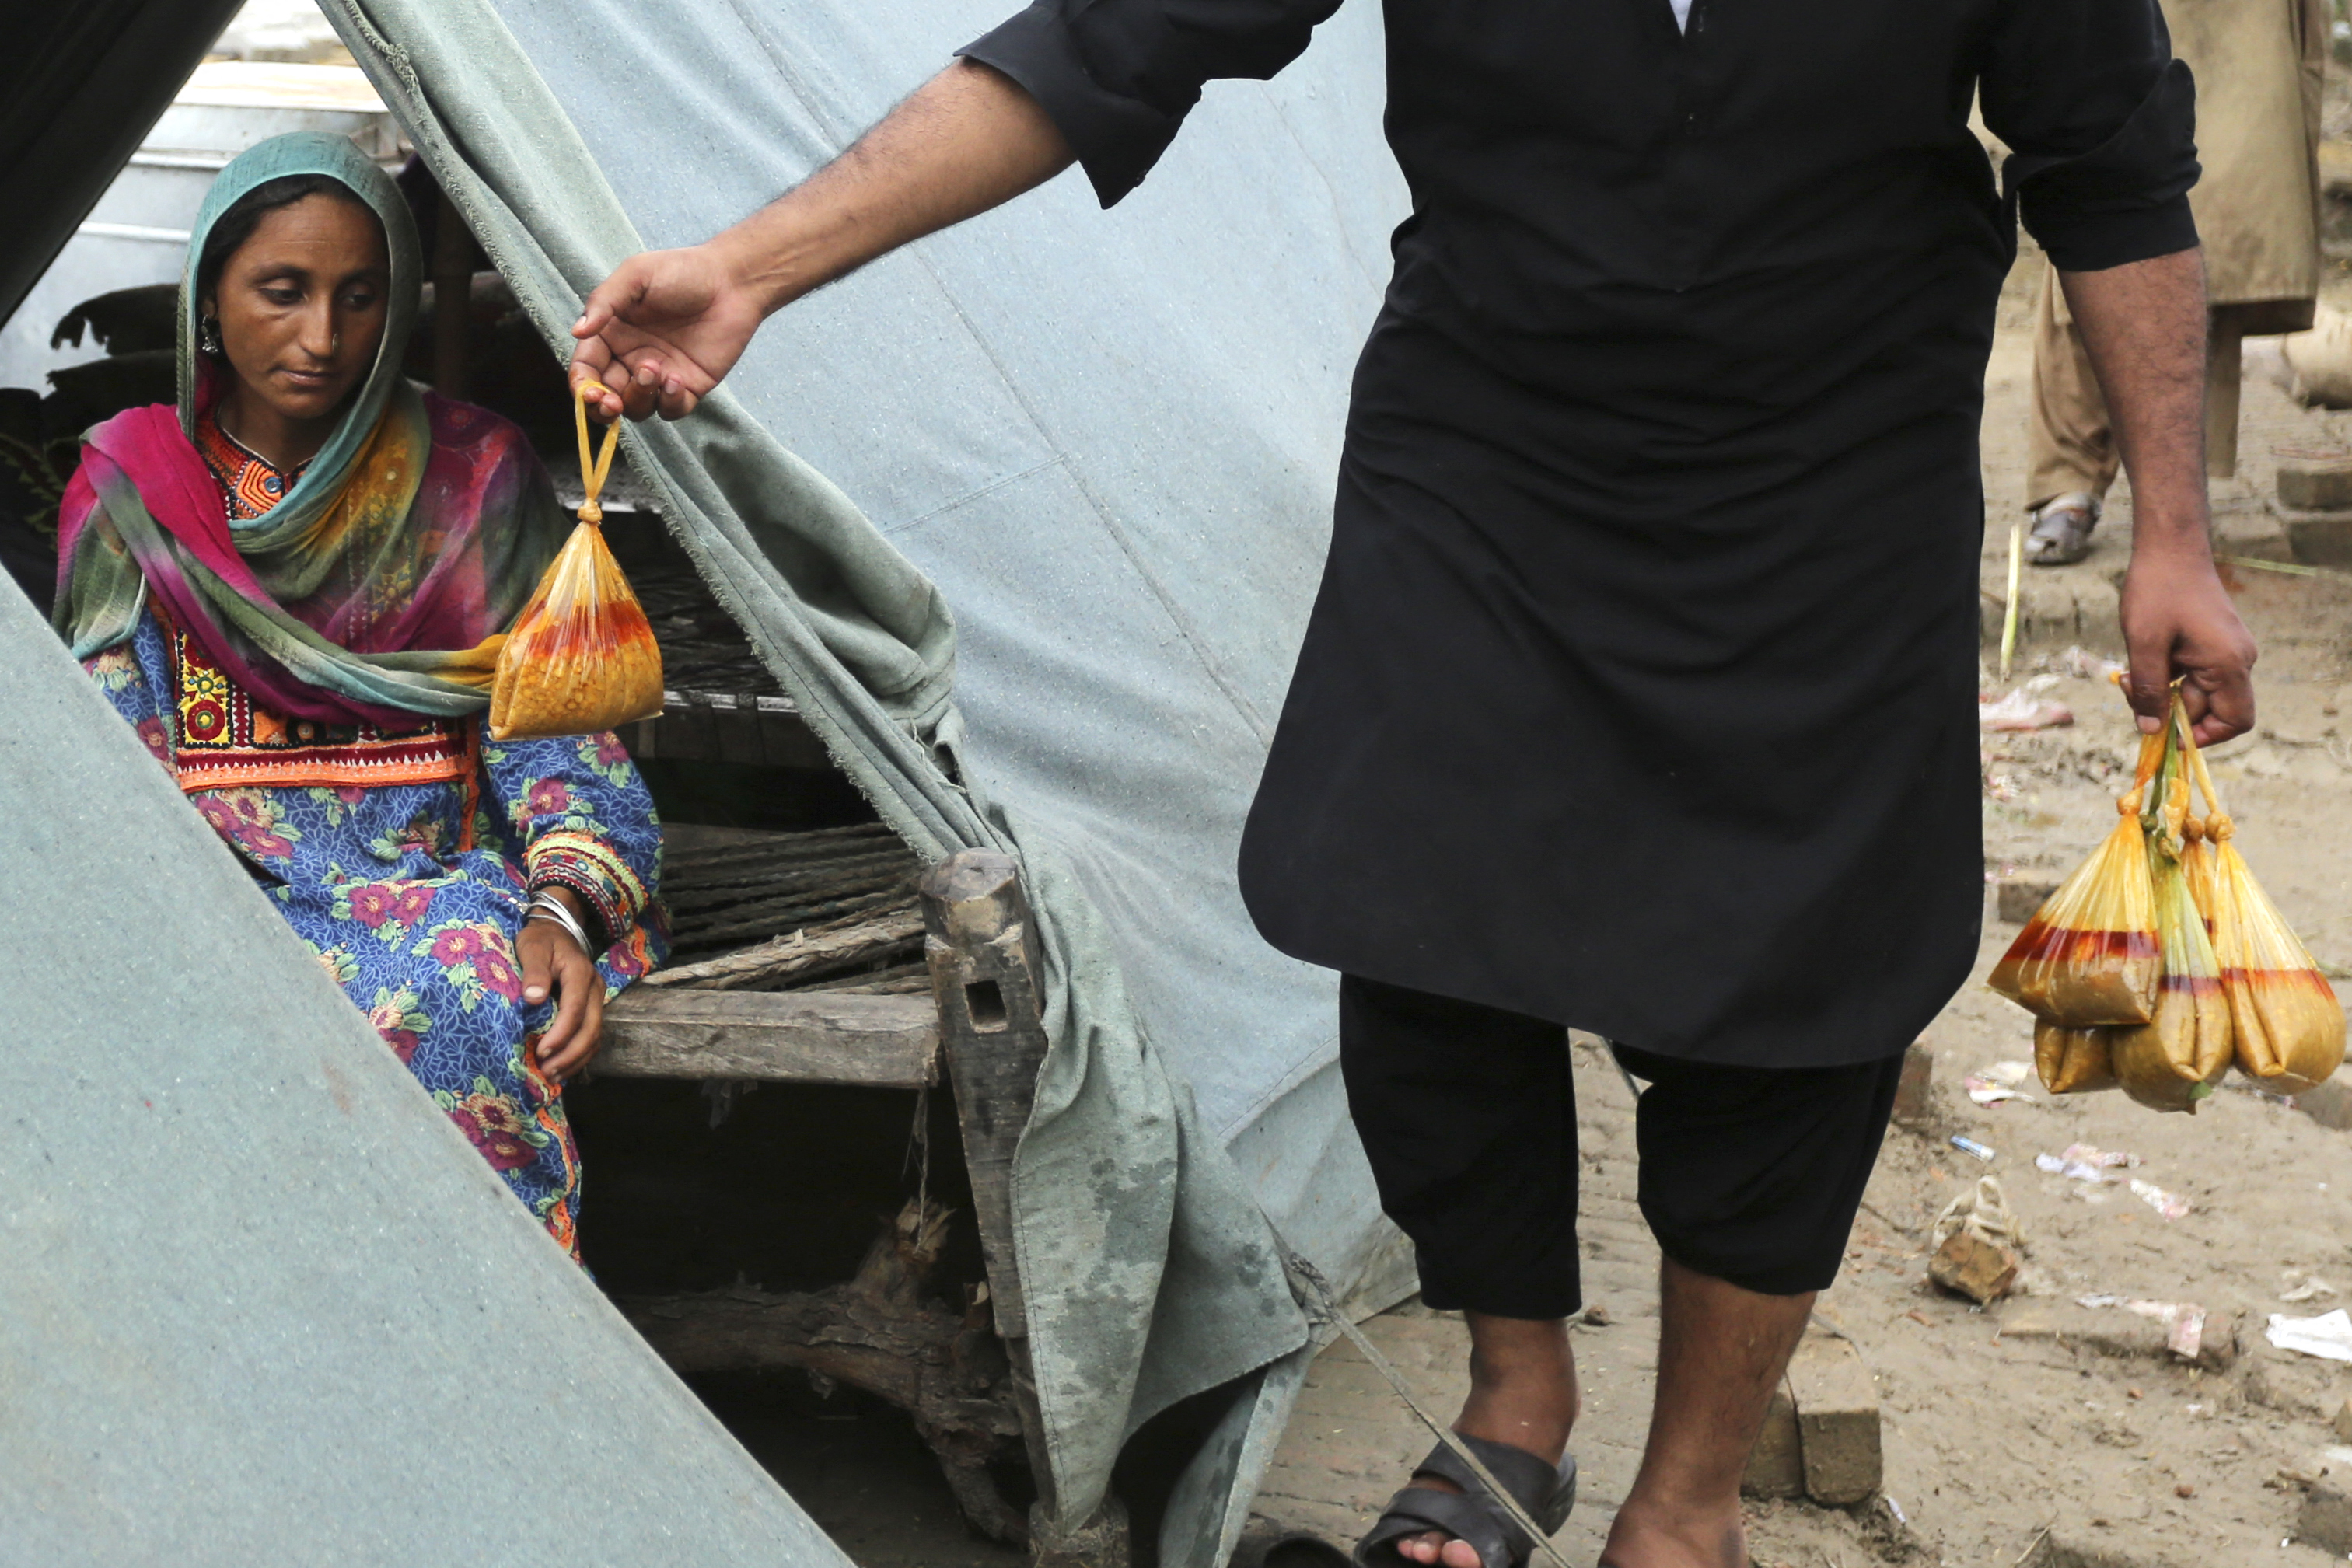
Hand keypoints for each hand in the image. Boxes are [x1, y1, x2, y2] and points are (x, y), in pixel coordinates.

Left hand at [516, 890, 604, 1081]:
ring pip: (595, 1036)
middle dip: (570, 1054)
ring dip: (576, 1059)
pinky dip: (579, 1055)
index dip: (561, 1034)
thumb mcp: (532, 947)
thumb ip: (534, 970)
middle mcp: (595, 989)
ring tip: (553, 1076)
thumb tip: (533, 997)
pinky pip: (591, 1036)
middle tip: (547, 1072)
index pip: (575, 1010)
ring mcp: (596, 999)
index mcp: (580, 973)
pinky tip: (562, 1068)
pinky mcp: (592, 1008)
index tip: (541, 1052)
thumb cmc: (541, 940)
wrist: (556, 931)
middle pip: (591, 1029)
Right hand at [569, 243, 764, 421]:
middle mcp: (631, 358)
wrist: (731, 281)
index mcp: (611, 334)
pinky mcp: (688, 387)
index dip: (582, 385)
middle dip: (603, 407)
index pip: (586, 368)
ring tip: (654, 369)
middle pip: (606, 397)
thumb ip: (604, 302)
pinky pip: (671, 410)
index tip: (589, 392)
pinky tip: (677, 379)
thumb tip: (577, 331)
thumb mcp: (635, 276)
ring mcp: (660, 376)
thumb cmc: (681, 270)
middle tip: (610, 403)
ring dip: (639, 397)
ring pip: (637, 408)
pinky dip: (670, 402)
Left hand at [2118, 543, 2256, 746]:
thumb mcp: (2145, 645)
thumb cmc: (2158, 590)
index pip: (2235, 721)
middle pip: (2209, 709)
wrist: (2170, 547)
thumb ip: (2150, 691)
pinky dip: (2166, 675)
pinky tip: (2141, 660)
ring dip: (2162, 691)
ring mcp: (2226, 651)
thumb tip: (2152, 730)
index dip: (2204, 736)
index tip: (2165, 732)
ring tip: (2130, 673)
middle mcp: (2237, 660)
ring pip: (2196, 692)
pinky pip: (2192, 674)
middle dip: (2168, 709)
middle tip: (2131, 690)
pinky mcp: (2212, 643)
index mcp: (2230, 664)